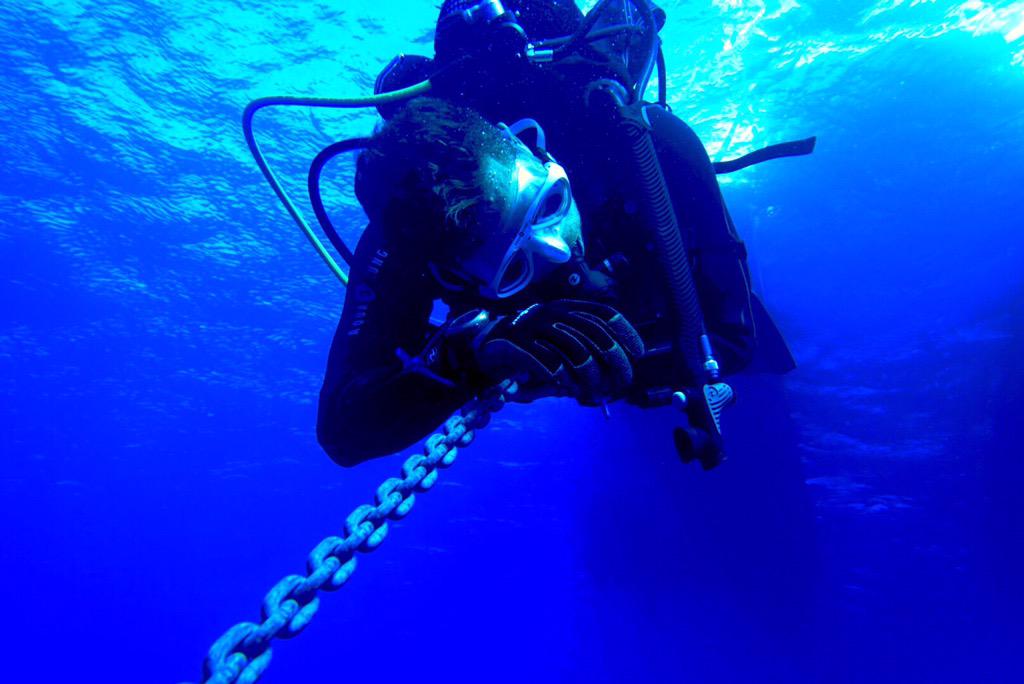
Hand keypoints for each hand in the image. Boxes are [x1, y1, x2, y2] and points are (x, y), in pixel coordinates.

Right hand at [473, 300, 643, 403]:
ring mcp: (534, 326)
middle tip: (620, 383)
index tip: (638, 353)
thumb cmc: (530, 350)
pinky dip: (559, 376)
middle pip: (595, 334)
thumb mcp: (560, 346)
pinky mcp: (516, 344)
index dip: (625, 332)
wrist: (484, 347)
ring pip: (574, 349)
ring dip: (587, 374)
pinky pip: (546, 361)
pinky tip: (563, 385)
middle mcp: (553, 312)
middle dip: (613, 361)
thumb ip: (584, 354)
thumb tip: (615, 376)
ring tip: (589, 390)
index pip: (603, 314)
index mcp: (566, 308)